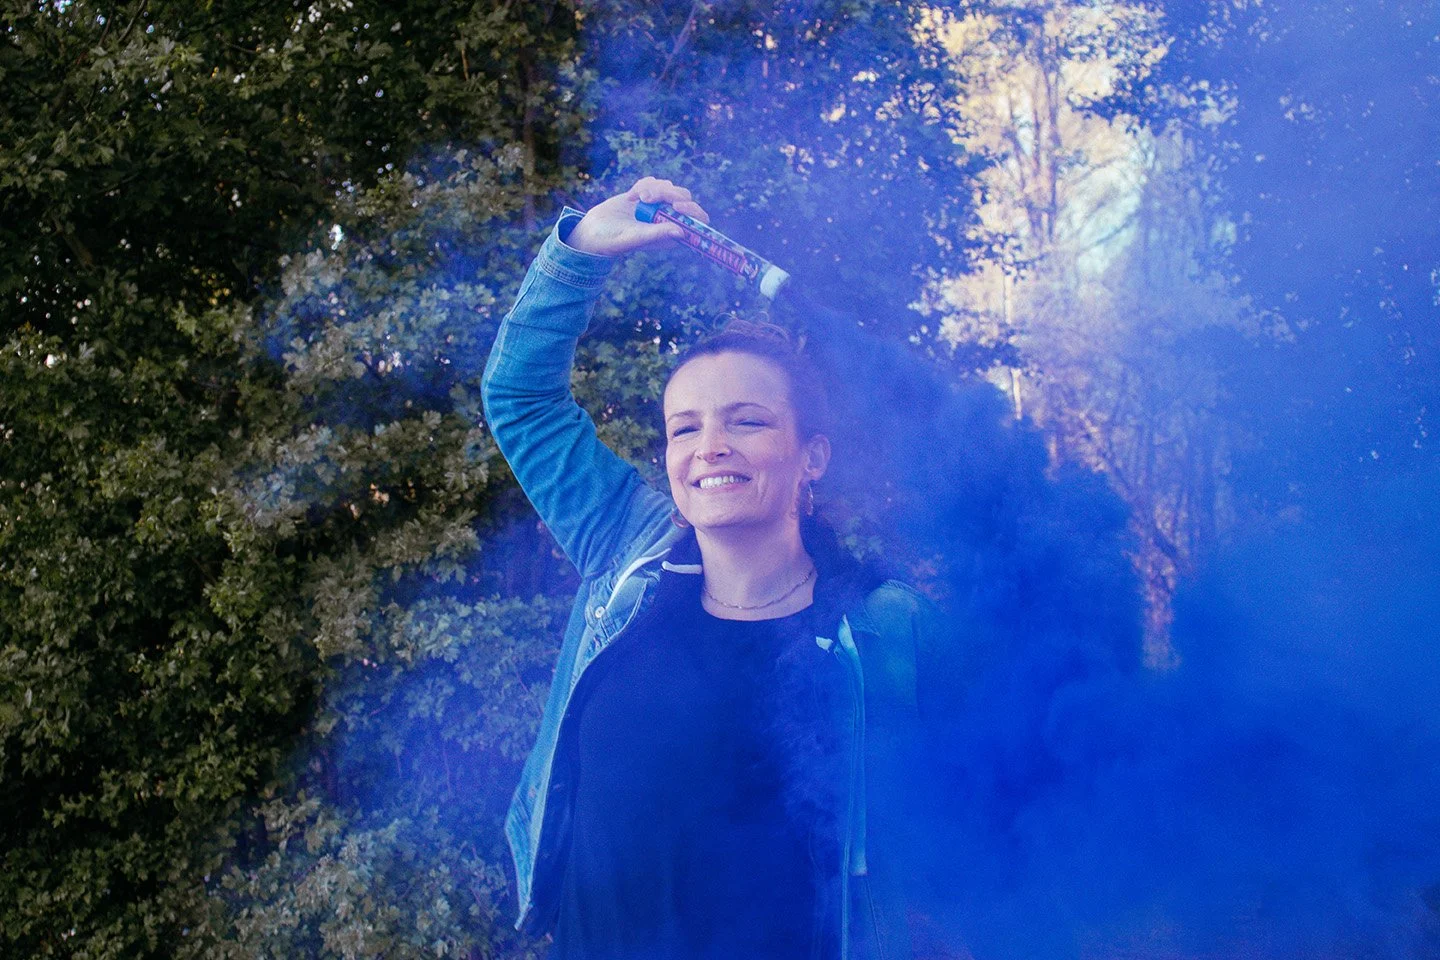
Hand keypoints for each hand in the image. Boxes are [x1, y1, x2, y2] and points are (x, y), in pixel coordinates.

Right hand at [566, 177, 710, 256]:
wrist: (593, 231)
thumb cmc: (613, 240)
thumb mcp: (635, 237)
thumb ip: (657, 234)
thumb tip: (682, 232)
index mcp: (671, 234)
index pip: (697, 220)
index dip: (693, 211)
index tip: (676, 207)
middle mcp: (667, 220)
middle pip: (684, 198)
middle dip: (669, 194)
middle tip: (647, 198)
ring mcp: (658, 206)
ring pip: (670, 187)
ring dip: (654, 188)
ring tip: (636, 198)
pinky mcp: (646, 195)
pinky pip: (655, 182)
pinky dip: (644, 185)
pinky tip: (631, 196)